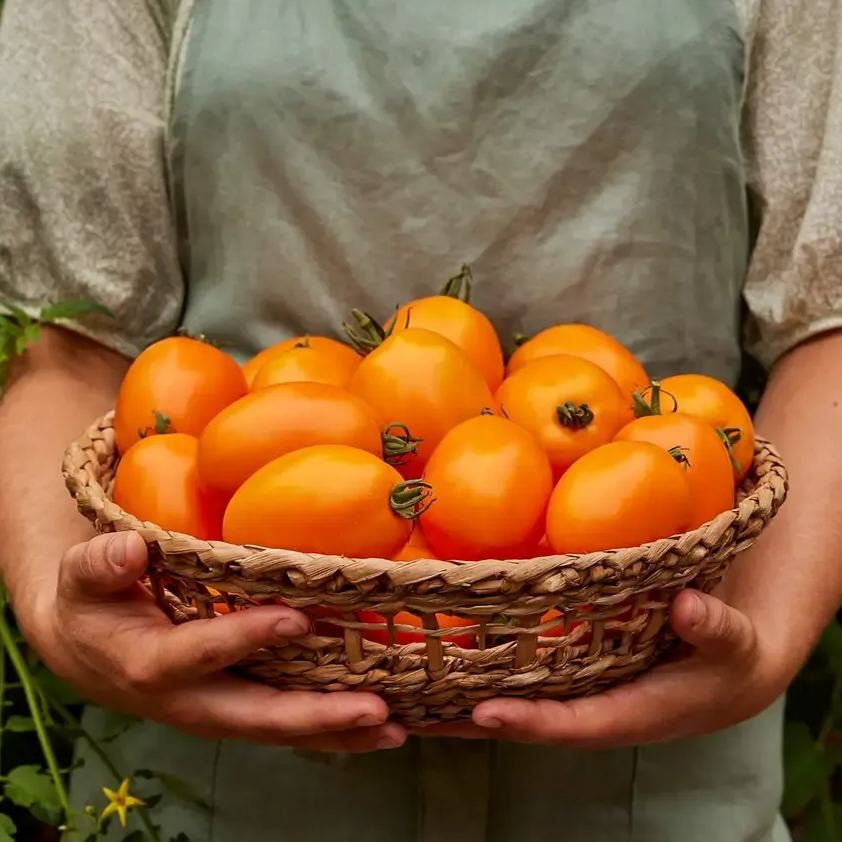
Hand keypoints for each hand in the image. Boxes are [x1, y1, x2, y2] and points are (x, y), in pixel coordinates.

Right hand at [26, 531, 405, 752]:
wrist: (88, 649)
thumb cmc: (91, 602)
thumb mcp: (82, 576)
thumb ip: (100, 565)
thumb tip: (129, 550)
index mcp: (151, 663)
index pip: (201, 653)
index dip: (244, 638)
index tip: (296, 619)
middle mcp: (190, 700)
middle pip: (256, 715)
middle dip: (315, 716)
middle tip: (375, 710)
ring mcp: (218, 709)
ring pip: (279, 729)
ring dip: (337, 732)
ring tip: (394, 729)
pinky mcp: (237, 707)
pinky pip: (285, 723)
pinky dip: (331, 729)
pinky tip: (377, 726)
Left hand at [412, 587, 794, 746]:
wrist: (725, 672)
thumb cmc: (730, 657)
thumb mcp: (734, 642)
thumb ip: (715, 629)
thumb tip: (689, 608)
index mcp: (629, 711)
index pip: (571, 723)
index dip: (528, 721)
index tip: (481, 713)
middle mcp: (592, 710)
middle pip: (522, 721)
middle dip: (468, 720)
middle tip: (412, 709)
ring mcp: (576, 695)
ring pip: (511, 704)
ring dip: (458, 703)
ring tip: (400, 692)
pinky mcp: (570, 677)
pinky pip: (519, 682)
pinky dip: (478, 679)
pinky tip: (437, 663)